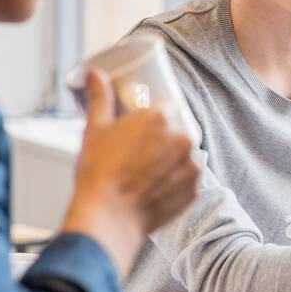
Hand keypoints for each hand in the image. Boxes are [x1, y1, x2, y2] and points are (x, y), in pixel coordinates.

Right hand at [62, 69, 200, 274]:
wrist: (108, 217)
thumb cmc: (98, 172)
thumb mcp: (95, 129)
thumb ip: (100, 98)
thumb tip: (96, 74)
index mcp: (161, 117)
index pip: (168, 104)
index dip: (156, 113)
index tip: (145, 123)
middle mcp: (183, 138)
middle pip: (178, 129)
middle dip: (163, 136)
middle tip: (141, 150)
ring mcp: (192, 165)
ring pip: (184, 154)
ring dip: (171, 158)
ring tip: (146, 171)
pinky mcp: (195, 189)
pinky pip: (188, 178)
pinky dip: (175, 180)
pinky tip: (155, 186)